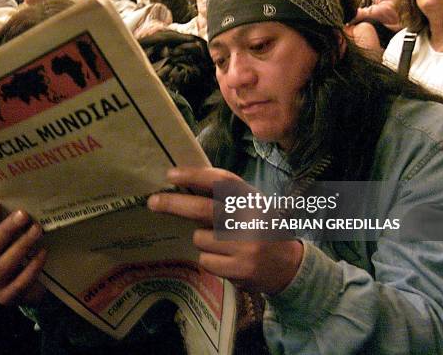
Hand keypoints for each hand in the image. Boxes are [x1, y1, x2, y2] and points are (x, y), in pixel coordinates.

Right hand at [0, 199, 46, 305]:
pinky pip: (20, 282)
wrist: (26, 289)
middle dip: (6, 230)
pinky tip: (43, 253)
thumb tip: (9, 199)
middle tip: (24, 214)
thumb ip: (1, 224)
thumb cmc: (13, 257)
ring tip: (37, 230)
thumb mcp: (5, 240)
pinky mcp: (6, 298)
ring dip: (22, 245)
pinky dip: (33, 267)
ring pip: (4, 265)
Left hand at [148, 167, 303, 294]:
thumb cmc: (262, 229)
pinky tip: (227, 260)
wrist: (290, 266)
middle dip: (173, 204)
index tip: (170, 174)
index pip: (221, 181)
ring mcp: (245, 246)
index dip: (194, 175)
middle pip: (202, 209)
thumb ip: (225, 197)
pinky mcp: (240, 269)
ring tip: (223, 245)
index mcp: (252, 199)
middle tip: (153, 202)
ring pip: (200, 238)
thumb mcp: (251, 205)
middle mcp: (250, 220)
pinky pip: (205, 260)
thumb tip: (183, 187)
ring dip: (203, 241)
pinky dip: (210, 260)